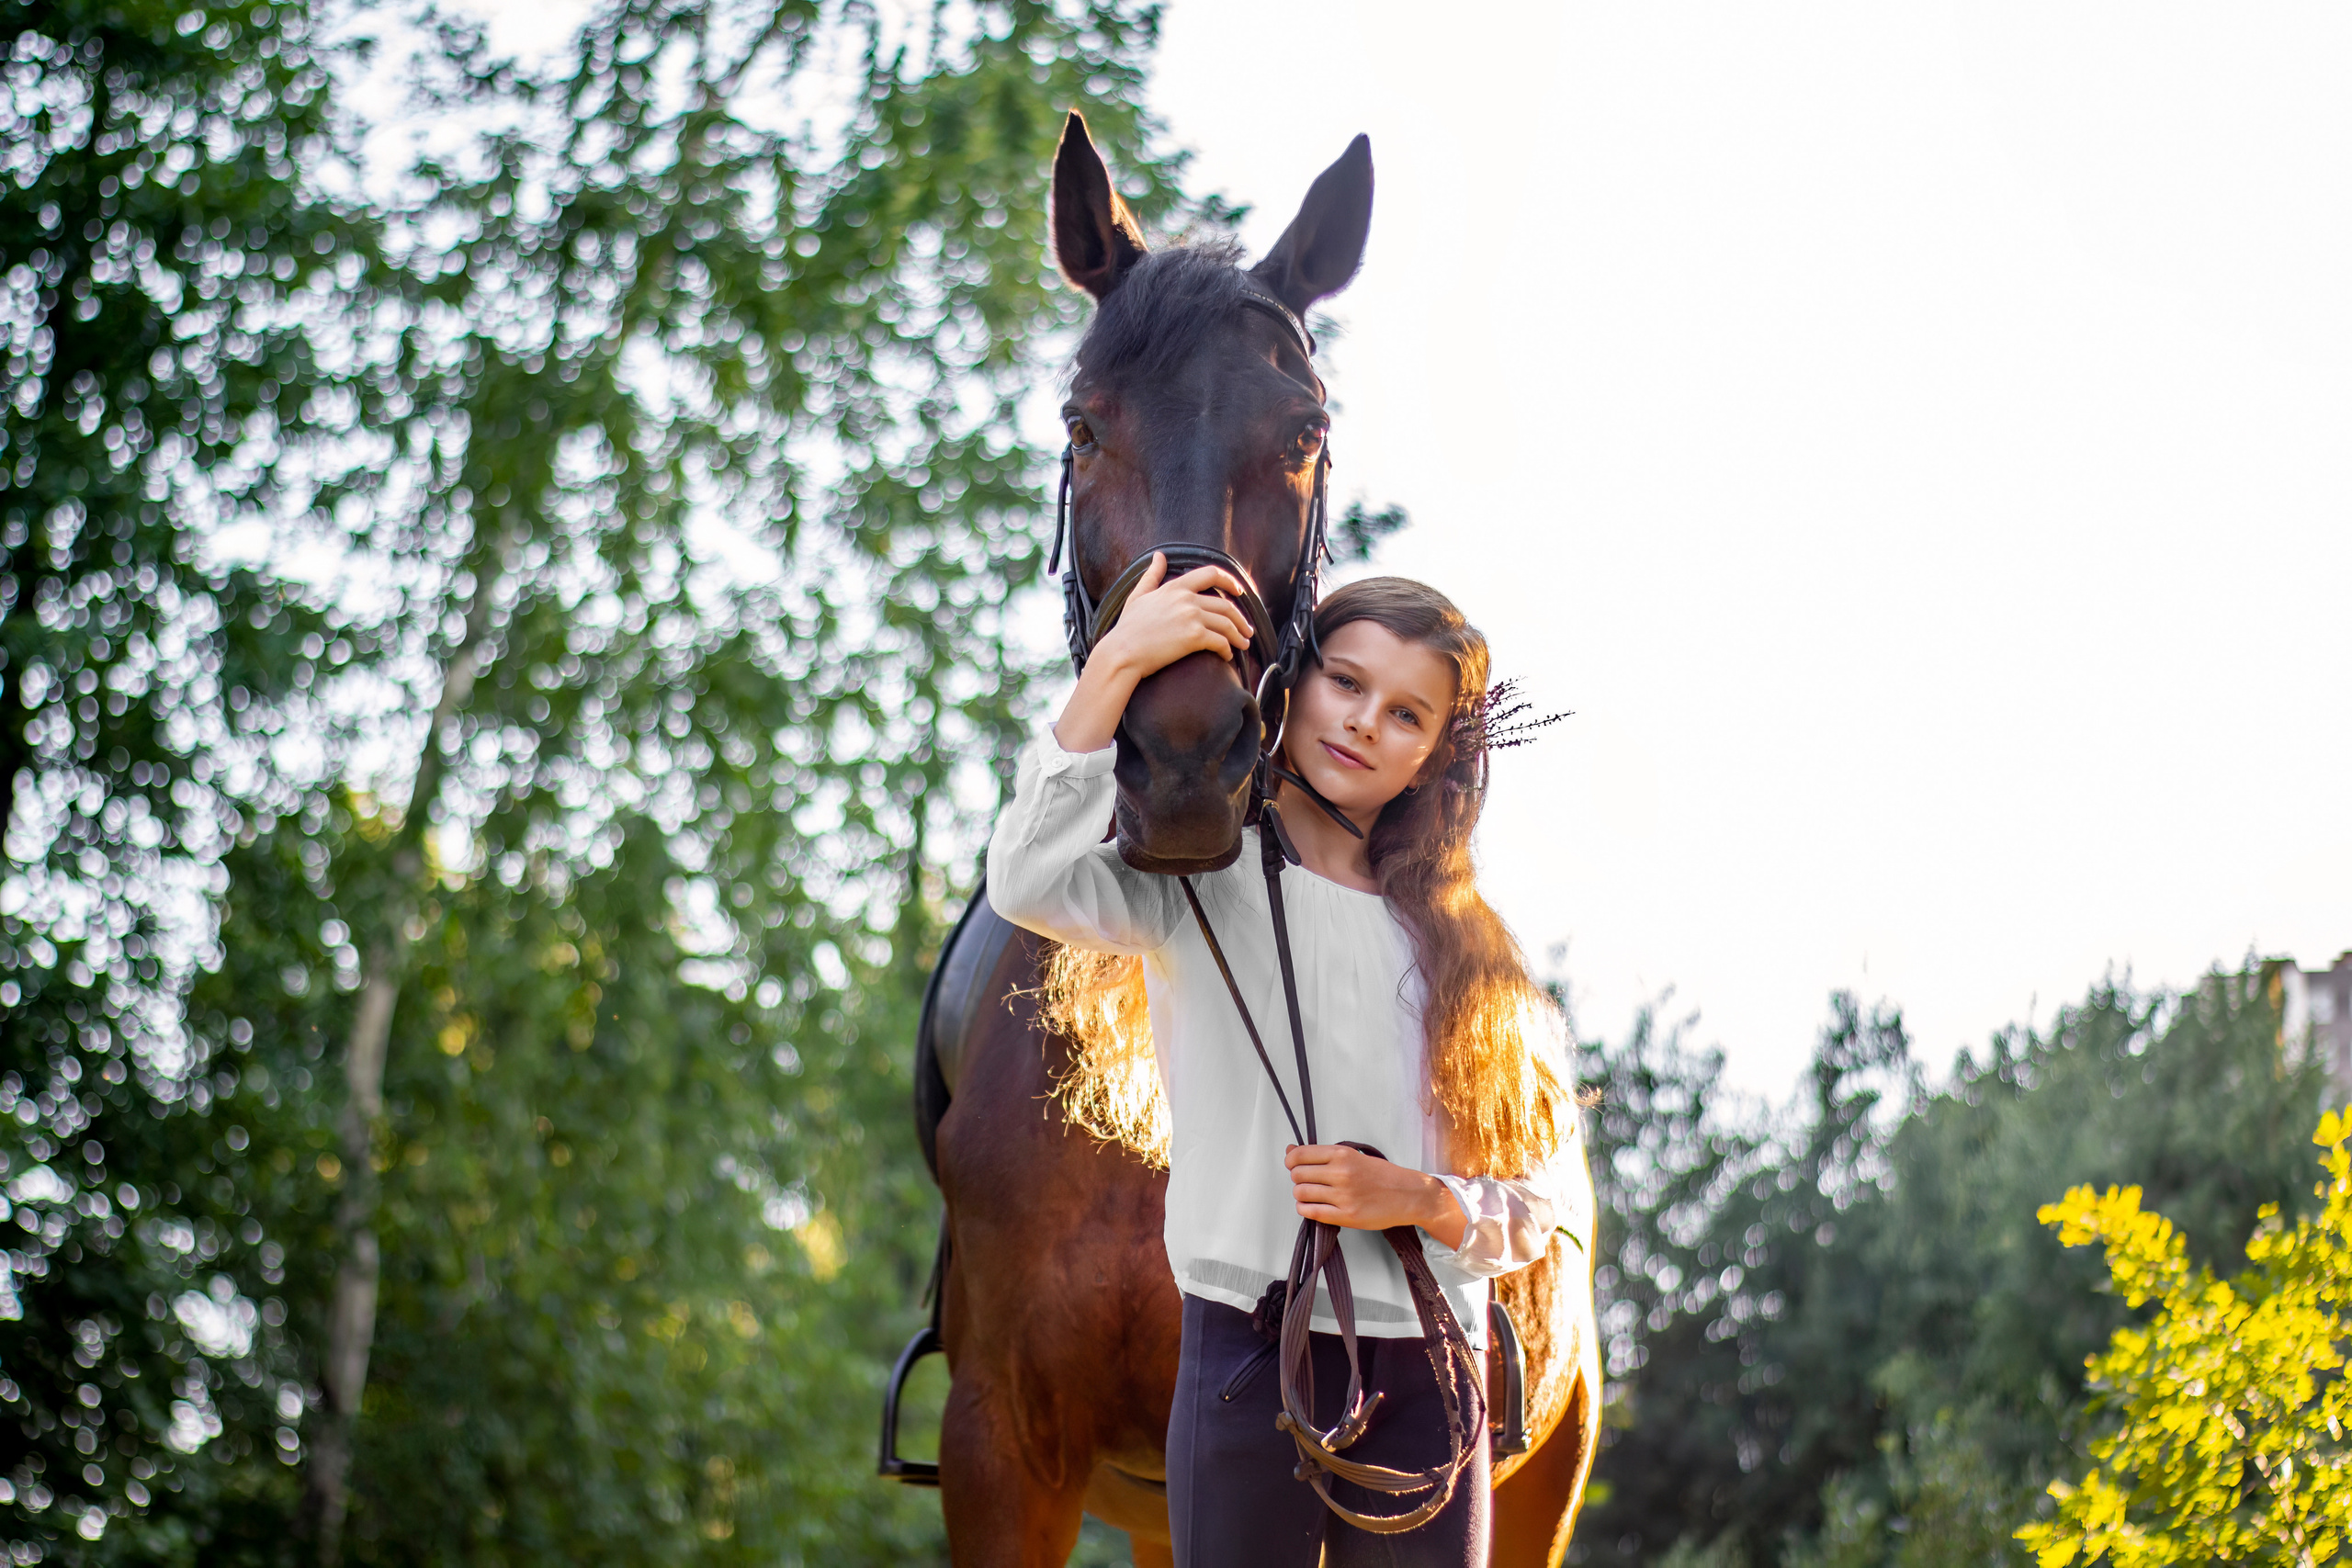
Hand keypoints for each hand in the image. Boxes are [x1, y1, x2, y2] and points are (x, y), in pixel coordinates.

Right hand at [1053, 555, 1253, 752]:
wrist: (1122, 652)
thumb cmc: (1128, 627)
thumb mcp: (1138, 596)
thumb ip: (1152, 575)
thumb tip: (1159, 556)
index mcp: (1176, 587)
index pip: (1211, 573)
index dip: (1230, 581)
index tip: (1240, 592)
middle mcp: (1187, 599)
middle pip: (1226, 605)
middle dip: (1241, 619)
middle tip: (1247, 630)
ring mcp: (1192, 617)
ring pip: (1227, 624)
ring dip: (1239, 636)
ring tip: (1243, 645)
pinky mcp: (1194, 637)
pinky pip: (1221, 642)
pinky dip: (1228, 650)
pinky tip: (1227, 656)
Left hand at [1284, 1144, 1467, 1248]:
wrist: (1409, 1195)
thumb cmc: (1383, 1176)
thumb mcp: (1355, 1156)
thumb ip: (1324, 1155)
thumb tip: (1291, 1150)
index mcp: (1342, 1155)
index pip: (1300, 1155)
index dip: (1291, 1160)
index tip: (1292, 1164)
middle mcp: (1341, 1174)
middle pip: (1297, 1175)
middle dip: (1297, 1178)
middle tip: (1306, 1180)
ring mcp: (1343, 1196)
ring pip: (1301, 1194)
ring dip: (1301, 1195)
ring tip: (1312, 1194)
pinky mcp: (1346, 1216)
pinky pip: (1312, 1212)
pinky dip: (1305, 1209)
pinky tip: (1311, 1206)